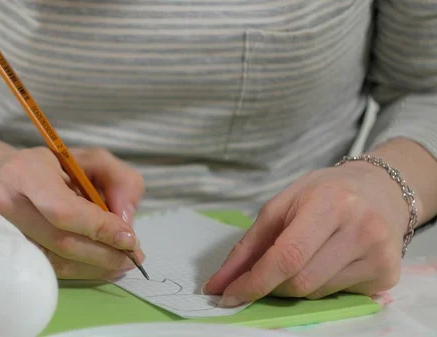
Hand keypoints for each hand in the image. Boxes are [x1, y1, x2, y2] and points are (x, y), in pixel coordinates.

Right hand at [0, 137, 144, 278]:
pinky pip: (48, 269)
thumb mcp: (91, 159)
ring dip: (95, 267)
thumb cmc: (52, 167)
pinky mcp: (4, 252)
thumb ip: (119, 180)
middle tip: (133, 257)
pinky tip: (99, 265)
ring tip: (121, 262)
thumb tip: (126, 220)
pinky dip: (80, 270)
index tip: (130, 239)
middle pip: (61, 240)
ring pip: (55, 261)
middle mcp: (4, 202)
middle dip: (104, 253)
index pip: (63, 209)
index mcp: (25, 172)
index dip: (99, 228)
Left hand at [203, 161, 409, 306]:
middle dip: (272, 284)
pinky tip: (328, 261)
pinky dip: (319, 286)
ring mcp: (379, 255)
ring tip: (304, 257)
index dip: (255, 281)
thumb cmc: (324, 193)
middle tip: (265, 272)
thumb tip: (219, 284)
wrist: (380, 189)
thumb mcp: (281, 205)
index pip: (287, 256)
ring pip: (315, 293)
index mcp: (330, 203)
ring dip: (295, 285)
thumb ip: (248, 245)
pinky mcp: (388, 275)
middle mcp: (361, 229)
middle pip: (300, 282)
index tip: (228, 295)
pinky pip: (336, 296)